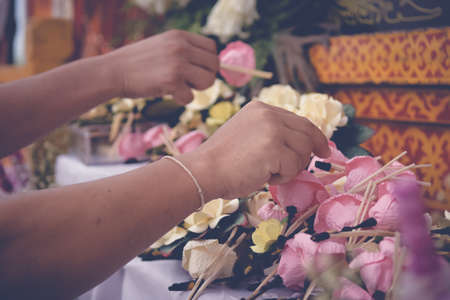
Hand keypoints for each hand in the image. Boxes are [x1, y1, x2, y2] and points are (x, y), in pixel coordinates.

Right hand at [105, 30, 218, 103]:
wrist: (113, 71)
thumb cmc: (138, 63)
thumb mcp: (163, 46)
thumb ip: (184, 51)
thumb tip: (210, 66)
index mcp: (179, 36)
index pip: (212, 48)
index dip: (208, 62)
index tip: (197, 71)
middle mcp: (181, 47)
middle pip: (214, 65)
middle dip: (205, 77)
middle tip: (188, 82)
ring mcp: (177, 63)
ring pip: (208, 81)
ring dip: (196, 89)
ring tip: (179, 87)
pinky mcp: (172, 81)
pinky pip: (191, 97)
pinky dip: (181, 100)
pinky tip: (167, 93)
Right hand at [180, 101, 330, 199]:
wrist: (204, 170)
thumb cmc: (223, 161)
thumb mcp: (248, 135)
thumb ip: (271, 133)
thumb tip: (303, 145)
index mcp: (261, 108)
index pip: (298, 120)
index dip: (313, 135)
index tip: (322, 148)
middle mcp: (268, 114)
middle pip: (307, 132)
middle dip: (313, 150)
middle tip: (315, 162)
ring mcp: (272, 129)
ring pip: (304, 151)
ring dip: (292, 167)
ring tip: (271, 172)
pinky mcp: (274, 148)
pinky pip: (293, 167)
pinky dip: (283, 177)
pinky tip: (265, 177)